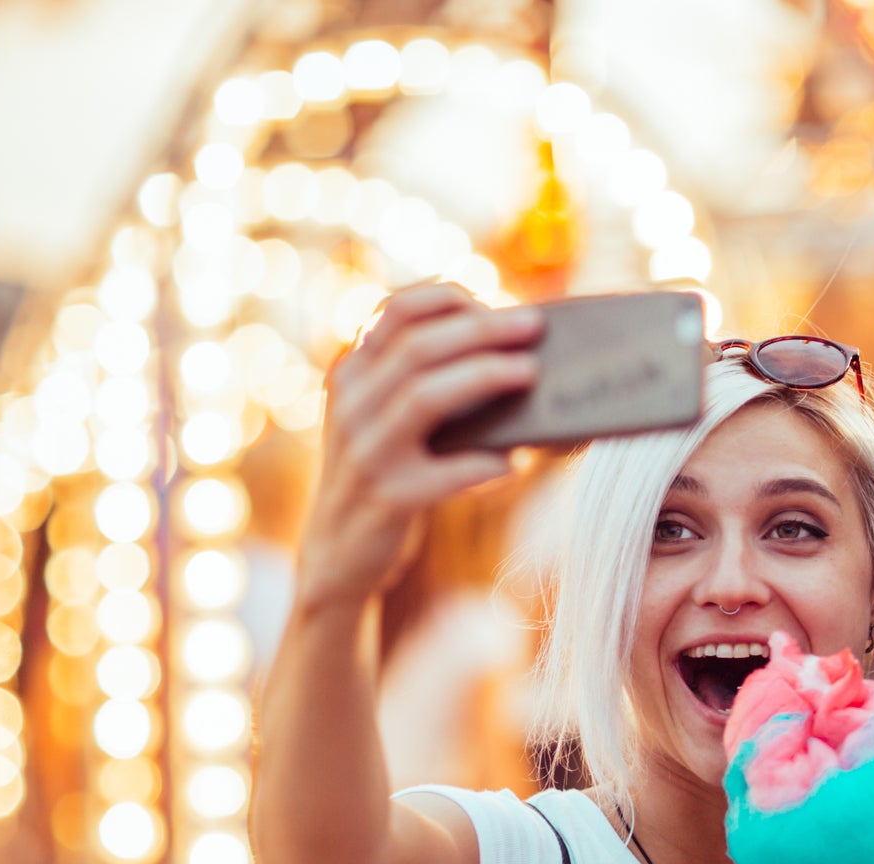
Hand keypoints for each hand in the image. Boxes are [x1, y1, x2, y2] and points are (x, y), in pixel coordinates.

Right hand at [300, 283, 541, 608]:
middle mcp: (351, 404)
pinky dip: (486, 463)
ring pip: (425, 395)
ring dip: (485, 376)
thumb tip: (508, 351)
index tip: (494, 303)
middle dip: (483, 329)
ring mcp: (366, 452)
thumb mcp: (385, 419)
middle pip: (418, 345)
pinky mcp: (389, 499)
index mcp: (351, 374)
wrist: (338, 555)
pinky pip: (446, 473)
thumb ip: (420, 381)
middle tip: (535, 325)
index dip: (447, 298)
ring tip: (531, 373)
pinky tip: (514, 464)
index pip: (394, 311)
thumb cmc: (387, 476)